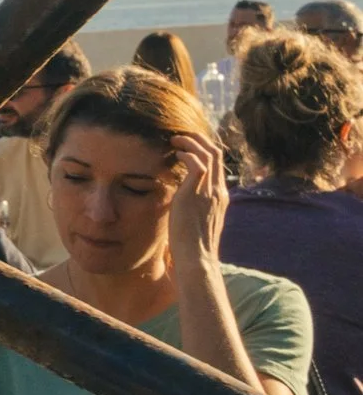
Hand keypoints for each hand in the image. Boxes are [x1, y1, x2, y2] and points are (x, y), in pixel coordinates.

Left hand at [166, 132, 227, 266]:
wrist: (197, 258)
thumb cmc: (192, 244)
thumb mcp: (196, 220)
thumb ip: (193, 206)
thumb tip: (181, 203)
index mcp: (220, 196)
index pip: (218, 164)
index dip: (204, 150)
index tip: (189, 145)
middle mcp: (218, 191)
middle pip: (216, 154)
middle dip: (199, 140)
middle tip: (181, 136)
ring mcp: (209, 192)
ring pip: (208, 154)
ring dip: (190, 143)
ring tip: (174, 140)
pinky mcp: (196, 194)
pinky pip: (197, 164)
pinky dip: (187, 154)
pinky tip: (176, 154)